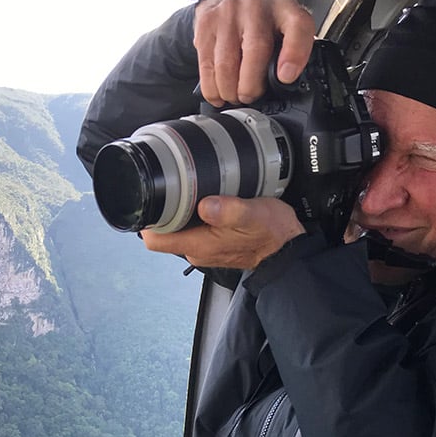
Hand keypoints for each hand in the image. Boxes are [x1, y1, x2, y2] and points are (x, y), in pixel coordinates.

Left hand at [140, 195, 305, 269]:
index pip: (154, 240)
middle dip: (163, 210)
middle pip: (164, 232)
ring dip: (180, 212)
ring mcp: (205, 249)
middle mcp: (197, 250)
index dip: (147, 220)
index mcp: (199, 245)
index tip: (151, 198)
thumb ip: (229, 210)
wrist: (288, 251)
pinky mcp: (214, 244)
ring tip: (189, 190)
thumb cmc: (272, 234)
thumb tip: (206, 205)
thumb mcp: (253, 215)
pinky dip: (195, 216)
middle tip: (172, 186)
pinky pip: (194, 230)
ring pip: (179, 230)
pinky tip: (206, 201)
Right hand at [193, 0, 315, 106]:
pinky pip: (206, 63)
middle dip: (251, 85)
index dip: (294, 54)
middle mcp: (257, 5)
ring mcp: (229, 11)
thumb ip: (291, 55)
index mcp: (286, 9)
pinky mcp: (206, 21)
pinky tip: (218, 94)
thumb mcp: (285, 33)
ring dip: (229, 90)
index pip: (298, 26)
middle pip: (255, 49)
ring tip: (233, 97)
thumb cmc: (262, 25)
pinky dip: (211, 87)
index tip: (286, 77)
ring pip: (226, 62)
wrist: (228, 1)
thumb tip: (283, 85)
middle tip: (249, 97)